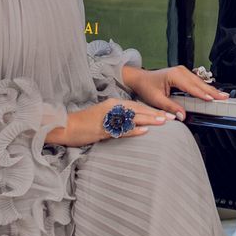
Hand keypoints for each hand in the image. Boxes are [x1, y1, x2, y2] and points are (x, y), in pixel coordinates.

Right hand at [48, 98, 170, 146]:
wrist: (65, 127)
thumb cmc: (84, 124)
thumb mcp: (104, 118)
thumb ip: (119, 120)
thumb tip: (136, 125)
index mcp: (113, 104)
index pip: (136, 106)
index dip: (152, 110)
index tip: (165, 114)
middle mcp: (111, 108)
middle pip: (138, 110)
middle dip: (155, 114)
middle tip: (171, 117)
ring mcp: (106, 118)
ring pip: (132, 118)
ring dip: (148, 120)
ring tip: (162, 122)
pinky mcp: (101, 128)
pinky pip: (120, 129)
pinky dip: (133, 130)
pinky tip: (144, 131)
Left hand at [121, 63, 229, 119]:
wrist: (140, 79)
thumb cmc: (146, 87)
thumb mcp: (156, 99)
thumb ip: (170, 107)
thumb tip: (182, 116)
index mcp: (174, 75)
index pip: (191, 87)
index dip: (202, 94)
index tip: (212, 99)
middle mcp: (180, 71)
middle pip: (199, 83)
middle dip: (212, 91)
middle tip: (224, 98)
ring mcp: (183, 71)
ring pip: (200, 82)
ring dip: (211, 90)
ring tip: (222, 96)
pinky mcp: (183, 74)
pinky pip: (196, 82)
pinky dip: (205, 88)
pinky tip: (212, 92)